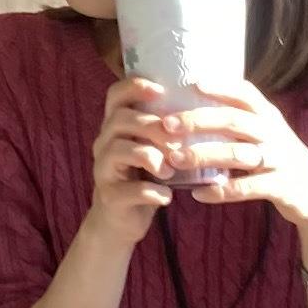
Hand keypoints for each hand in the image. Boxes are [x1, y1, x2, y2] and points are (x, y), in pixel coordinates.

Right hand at [88, 73, 179, 234]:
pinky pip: (129, 190)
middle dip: (152, 126)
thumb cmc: (143, 178)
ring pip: (118, 150)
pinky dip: (153, 192)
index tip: (160, 90)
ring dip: (151, 157)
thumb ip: (164, 130)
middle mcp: (103, 144)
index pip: (115, 95)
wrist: (120, 220)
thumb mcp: (150, 148)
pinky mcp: (110, 197)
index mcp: (114, 128)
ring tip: (170, 172)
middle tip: (176, 141)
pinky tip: (167, 197)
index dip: (135, 87)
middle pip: (120, 120)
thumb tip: (204, 109)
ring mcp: (103, 170)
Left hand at [139, 80, 307, 235]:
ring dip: (203, 155)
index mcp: (269, 117)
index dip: (221, 87)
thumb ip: (241, 120)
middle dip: (198, 120)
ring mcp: (279, 160)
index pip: (245, 94)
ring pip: (237, 154)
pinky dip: (221, 191)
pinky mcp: (281, 187)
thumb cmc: (280, 160)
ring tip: (174, 159)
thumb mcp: (268, 134)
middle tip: (167, 124)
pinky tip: (197, 194)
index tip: (193, 83)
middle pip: (233, 121)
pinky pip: (246, 188)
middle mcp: (274, 134)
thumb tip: (197, 100)